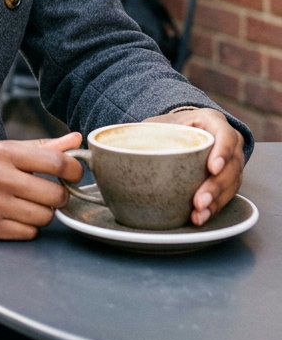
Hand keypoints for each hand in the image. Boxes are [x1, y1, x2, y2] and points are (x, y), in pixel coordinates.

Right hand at [0, 132, 82, 240]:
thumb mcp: (2, 148)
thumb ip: (41, 147)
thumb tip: (76, 140)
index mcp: (3, 153)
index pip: (54, 162)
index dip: (73, 169)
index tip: (74, 173)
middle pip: (54, 194)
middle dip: (60, 194)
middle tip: (52, 191)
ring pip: (44, 216)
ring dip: (44, 211)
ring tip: (32, 203)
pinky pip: (29, 233)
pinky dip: (29, 227)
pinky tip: (18, 216)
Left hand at [143, 108, 244, 225]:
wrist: (181, 131)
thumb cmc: (169, 127)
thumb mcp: (157, 123)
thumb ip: (142, 132)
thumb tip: (108, 148)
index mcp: (212, 122)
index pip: (225, 135)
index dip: (222, 151)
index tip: (211, 168)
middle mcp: (228, 142)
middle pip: (232, 166)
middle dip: (215, 186)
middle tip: (198, 201)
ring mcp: (231, 163)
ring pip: (231, 185)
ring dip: (215, 203)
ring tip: (197, 216)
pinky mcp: (228, 181)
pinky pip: (226, 196)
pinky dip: (213, 209)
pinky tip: (199, 218)